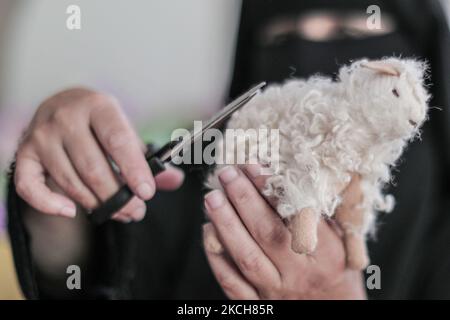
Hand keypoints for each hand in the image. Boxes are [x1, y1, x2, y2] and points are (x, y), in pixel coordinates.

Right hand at [15, 88, 183, 221]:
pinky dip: (49, 204)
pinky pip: (29, 186)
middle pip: (93, 167)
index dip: (134, 170)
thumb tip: (174, 180)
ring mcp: (42, 136)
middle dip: (118, 197)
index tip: (147, 192)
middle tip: (136, 211)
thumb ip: (146, 156)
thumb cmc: (98, 121)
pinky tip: (71, 211)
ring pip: (70, 182)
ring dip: (96, 204)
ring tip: (119, 213)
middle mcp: (66, 118)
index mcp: (98, 106)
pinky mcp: (24, 153)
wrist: (60, 104)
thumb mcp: (123, 128)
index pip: (117, 141)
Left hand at [202, 165, 366, 298]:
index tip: (256, 166)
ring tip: (212, 197)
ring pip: (247, 257)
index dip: (274, 190)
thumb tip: (310, 174)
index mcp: (327, 255)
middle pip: (268, 233)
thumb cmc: (338, 274)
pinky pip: (232, 283)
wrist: (336, 315)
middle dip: (244, 200)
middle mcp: (300, 274)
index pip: (297, 217)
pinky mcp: (258, 305)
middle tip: (227, 174)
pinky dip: (216, 257)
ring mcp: (276, 291)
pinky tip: (208, 230)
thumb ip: (326, 212)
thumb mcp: (344, 242)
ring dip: (226, 224)